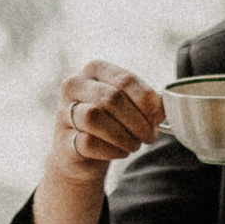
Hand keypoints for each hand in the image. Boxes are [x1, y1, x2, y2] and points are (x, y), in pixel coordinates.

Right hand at [47, 63, 163, 186]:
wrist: (80, 153)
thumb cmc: (109, 123)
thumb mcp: (126, 105)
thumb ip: (144, 102)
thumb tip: (162, 109)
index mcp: (94, 70)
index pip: (124, 80)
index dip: (146, 100)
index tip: (159, 117)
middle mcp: (74, 85)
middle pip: (111, 99)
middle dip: (137, 121)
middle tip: (149, 136)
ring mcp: (64, 112)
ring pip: (95, 117)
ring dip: (123, 135)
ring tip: (134, 144)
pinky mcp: (62, 139)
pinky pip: (88, 142)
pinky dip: (111, 150)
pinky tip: (119, 152)